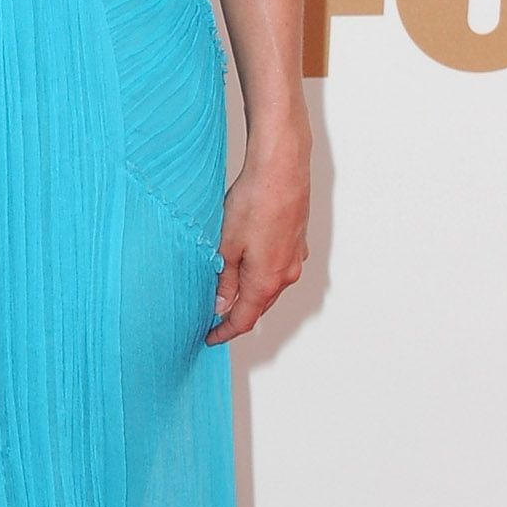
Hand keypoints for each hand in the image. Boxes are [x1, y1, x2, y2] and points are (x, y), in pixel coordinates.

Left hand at [206, 140, 309, 341]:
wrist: (282, 168)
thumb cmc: (254, 202)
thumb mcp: (226, 246)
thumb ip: (223, 280)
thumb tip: (220, 307)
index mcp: (266, 281)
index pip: (244, 319)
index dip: (224, 332)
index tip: (209, 338)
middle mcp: (286, 274)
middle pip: (259, 306)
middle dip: (237, 316)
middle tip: (213, 319)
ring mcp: (295, 257)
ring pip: (270, 287)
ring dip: (250, 295)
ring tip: (226, 293)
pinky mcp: (297, 241)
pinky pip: (278, 268)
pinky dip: (261, 275)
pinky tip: (246, 265)